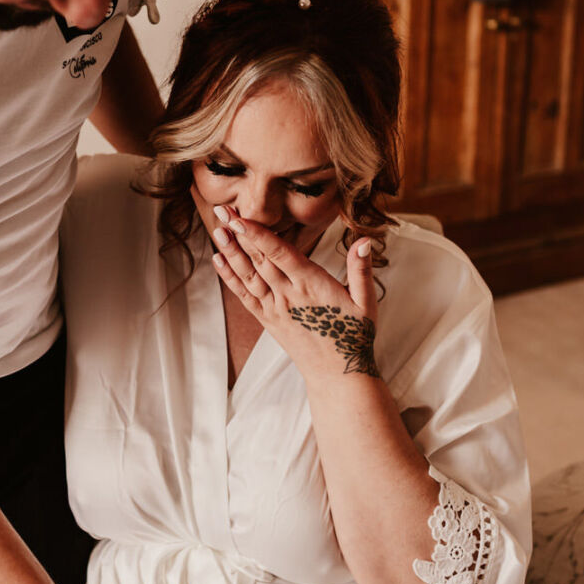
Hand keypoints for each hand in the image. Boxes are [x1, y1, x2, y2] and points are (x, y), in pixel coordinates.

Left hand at [211, 205, 380, 379]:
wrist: (338, 375)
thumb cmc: (354, 336)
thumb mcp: (366, 302)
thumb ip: (362, 270)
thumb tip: (364, 241)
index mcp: (312, 286)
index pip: (280, 255)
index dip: (259, 235)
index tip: (240, 218)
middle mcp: (289, 296)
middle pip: (259, 260)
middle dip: (239, 234)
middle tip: (222, 208)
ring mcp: (275, 309)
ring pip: (248, 276)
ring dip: (231, 252)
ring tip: (216, 229)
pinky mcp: (268, 320)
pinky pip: (245, 296)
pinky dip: (230, 278)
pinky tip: (218, 260)